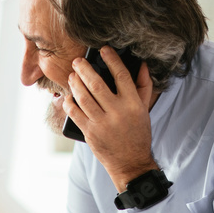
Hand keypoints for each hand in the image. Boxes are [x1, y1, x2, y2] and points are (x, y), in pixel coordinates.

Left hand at [65, 46, 158, 190]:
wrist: (131, 162)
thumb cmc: (138, 133)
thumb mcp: (144, 109)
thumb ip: (144, 86)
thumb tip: (141, 64)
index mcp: (133, 104)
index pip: (121, 75)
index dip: (111, 60)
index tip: (103, 50)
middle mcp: (117, 112)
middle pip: (97, 84)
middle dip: (84, 69)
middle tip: (77, 61)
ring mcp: (102, 123)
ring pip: (84, 97)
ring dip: (75, 84)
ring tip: (72, 76)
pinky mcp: (90, 133)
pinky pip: (76, 113)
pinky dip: (70, 103)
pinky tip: (69, 96)